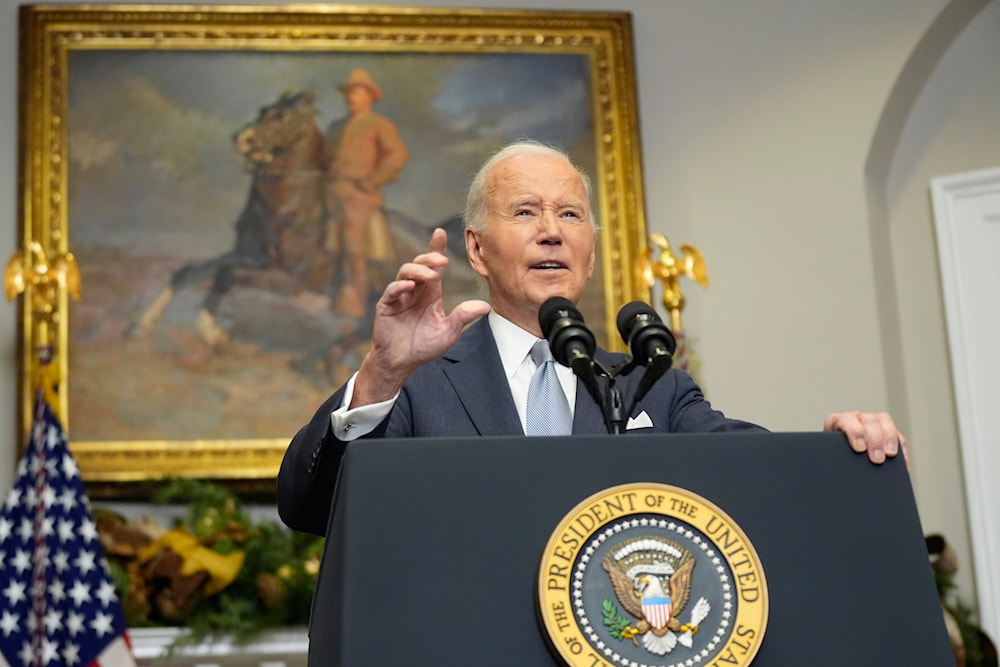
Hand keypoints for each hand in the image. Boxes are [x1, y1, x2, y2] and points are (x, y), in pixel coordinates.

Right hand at [351, 228, 490, 406]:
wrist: (402, 363)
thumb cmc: (423, 347)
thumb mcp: (448, 332)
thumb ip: (463, 317)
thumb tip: (486, 306)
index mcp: (430, 293)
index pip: (434, 267)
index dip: (436, 249)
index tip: (440, 232)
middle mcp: (415, 291)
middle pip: (420, 264)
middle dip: (430, 257)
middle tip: (442, 260)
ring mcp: (400, 297)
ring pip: (405, 273)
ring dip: (418, 271)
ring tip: (431, 276)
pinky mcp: (387, 306)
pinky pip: (392, 291)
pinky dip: (400, 287)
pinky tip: (410, 287)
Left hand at [823, 411, 909, 468]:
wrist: (836, 465)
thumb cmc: (830, 460)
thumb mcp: (829, 457)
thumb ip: (832, 458)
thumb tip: (835, 470)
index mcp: (837, 422)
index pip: (846, 420)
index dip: (855, 432)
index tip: (859, 448)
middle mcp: (855, 419)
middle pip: (869, 420)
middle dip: (875, 440)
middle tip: (877, 459)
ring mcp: (872, 424)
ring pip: (885, 421)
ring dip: (889, 439)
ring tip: (890, 456)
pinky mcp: (887, 433)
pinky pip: (898, 436)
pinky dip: (901, 449)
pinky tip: (902, 463)